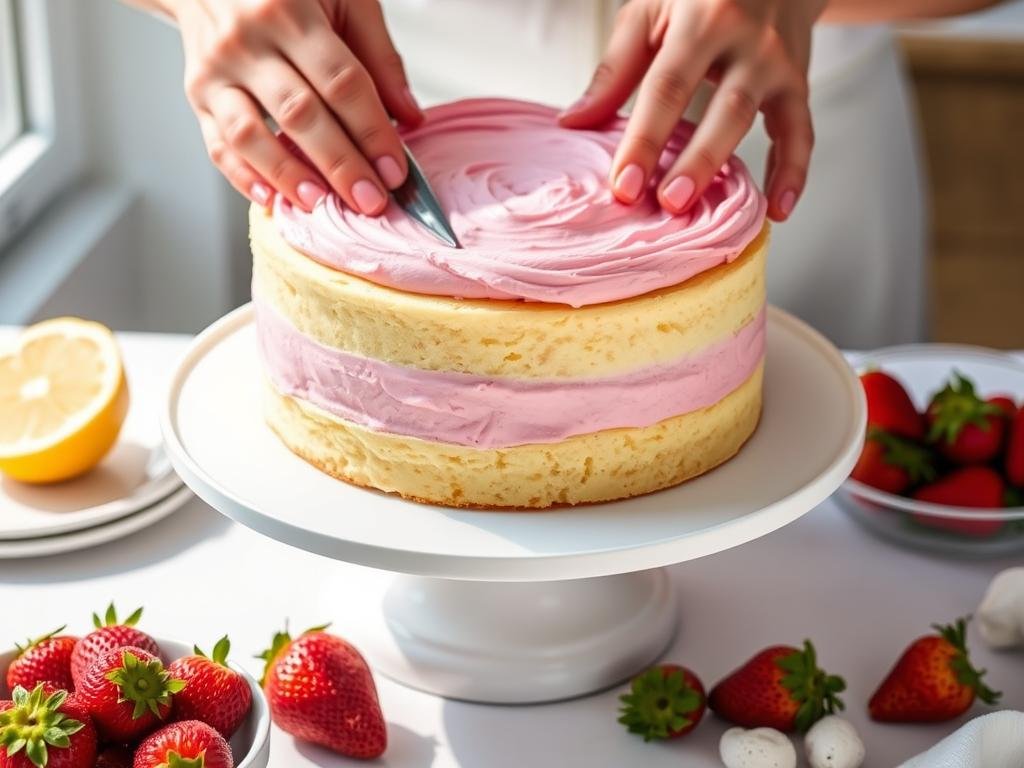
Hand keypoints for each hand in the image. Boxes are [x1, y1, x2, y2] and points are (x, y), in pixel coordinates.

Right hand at [171, 0, 422, 213]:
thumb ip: (378, 55)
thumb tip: (410, 117)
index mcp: (290, 9)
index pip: (341, 82)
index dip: (372, 131)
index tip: (395, 170)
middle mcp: (246, 40)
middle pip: (300, 113)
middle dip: (340, 164)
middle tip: (370, 200)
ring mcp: (215, 70)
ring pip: (250, 134)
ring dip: (289, 175)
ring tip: (322, 205)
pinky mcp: (196, 94)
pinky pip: (217, 144)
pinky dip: (243, 177)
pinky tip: (272, 199)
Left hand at [559, 0, 824, 220]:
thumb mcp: (652, 12)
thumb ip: (616, 69)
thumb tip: (574, 122)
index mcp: (702, 16)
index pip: (667, 86)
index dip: (645, 139)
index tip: (623, 185)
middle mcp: (747, 37)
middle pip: (721, 108)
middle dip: (694, 161)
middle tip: (667, 205)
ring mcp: (778, 61)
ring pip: (754, 120)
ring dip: (726, 169)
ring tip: (699, 210)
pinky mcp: (798, 81)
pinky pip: (801, 132)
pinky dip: (792, 172)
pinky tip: (776, 209)